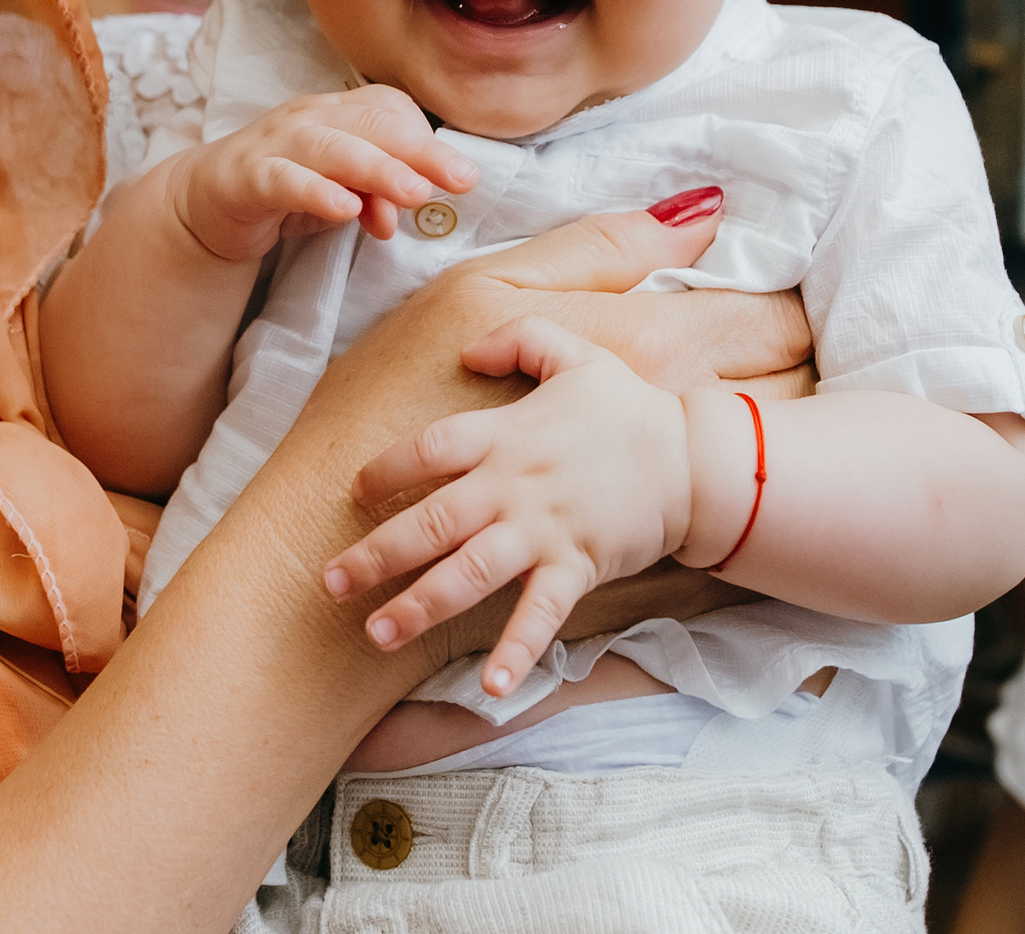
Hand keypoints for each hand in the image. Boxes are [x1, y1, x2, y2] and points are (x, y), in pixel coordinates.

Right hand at [167, 86, 476, 262]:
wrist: (207, 201)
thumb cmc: (286, 188)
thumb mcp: (341, 194)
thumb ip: (377, 198)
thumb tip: (404, 213)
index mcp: (338, 112)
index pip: (392, 111)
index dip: (427, 141)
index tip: (459, 179)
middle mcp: (310, 118)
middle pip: (373, 124)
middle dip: (421, 151)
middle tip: (462, 179)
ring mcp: (275, 143)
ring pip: (332, 147)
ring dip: (377, 169)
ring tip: (415, 193)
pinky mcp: (246, 176)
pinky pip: (283, 180)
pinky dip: (315, 192)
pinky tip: (344, 208)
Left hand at [323, 317, 690, 697]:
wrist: (695, 459)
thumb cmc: (627, 409)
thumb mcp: (573, 353)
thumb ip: (518, 338)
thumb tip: (467, 349)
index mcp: (504, 435)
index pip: (427, 450)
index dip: (384, 470)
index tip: (353, 493)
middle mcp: (511, 486)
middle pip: (429, 522)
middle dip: (375, 556)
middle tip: (329, 584)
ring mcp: (542, 531)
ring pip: (467, 574)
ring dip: (418, 606)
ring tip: (375, 635)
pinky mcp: (576, 567)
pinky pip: (540, 615)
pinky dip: (517, 651)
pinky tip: (489, 685)